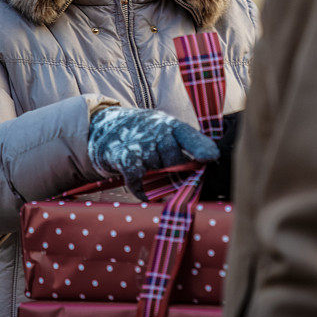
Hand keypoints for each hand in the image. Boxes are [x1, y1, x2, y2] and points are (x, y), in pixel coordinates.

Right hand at [88, 106, 218, 197]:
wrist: (105, 126)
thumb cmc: (143, 135)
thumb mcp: (163, 132)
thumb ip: (182, 148)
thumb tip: (202, 169)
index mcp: (170, 125)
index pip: (188, 135)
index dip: (201, 146)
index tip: (212, 156)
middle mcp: (156, 130)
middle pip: (176, 161)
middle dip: (174, 170)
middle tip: (166, 168)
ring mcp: (140, 143)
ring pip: (158, 172)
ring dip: (155, 176)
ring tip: (146, 166)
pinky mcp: (124, 157)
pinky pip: (139, 182)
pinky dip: (142, 191)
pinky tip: (144, 191)